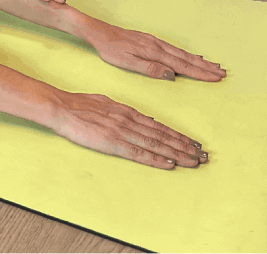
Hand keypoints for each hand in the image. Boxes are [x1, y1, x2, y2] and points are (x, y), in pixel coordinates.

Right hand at [49, 90, 207, 168]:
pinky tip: (170, 164)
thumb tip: (143, 119)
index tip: (194, 144)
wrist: (62, 108)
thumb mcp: (105, 102)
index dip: (178, 136)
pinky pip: (139, 153)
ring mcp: (122, 132)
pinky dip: (157, 159)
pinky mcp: (113, 143)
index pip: (159, 126)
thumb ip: (124, 112)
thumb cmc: (79, 105)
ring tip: (194, 161)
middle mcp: (129, 121)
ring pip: (156, 144)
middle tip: (204, 156)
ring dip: (178, 154)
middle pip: (163, 136)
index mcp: (127, 111)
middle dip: (185, 147)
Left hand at [84, 19, 225, 82]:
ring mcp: (154, 41)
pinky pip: (173, 48)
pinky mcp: (149, 40)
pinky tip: (190, 56)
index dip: (199, 73)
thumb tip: (172, 75)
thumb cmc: (110, 49)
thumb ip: (150, 69)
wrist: (98, 31)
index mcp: (153, 52)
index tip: (216, 78)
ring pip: (181, 52)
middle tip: (222, 72)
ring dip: (198, 60)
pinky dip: (186, 53)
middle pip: (185, 58)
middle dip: (204, 66)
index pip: (181, 65)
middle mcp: (157, 45)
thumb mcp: (127, 62)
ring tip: (212, 65)